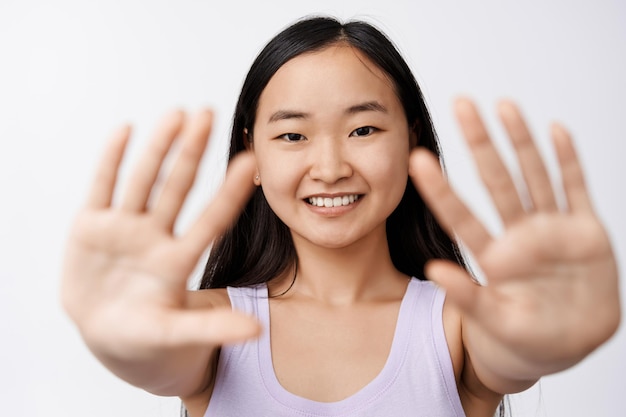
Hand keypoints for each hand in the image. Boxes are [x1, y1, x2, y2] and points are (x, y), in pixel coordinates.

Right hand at [61, 110, 259, 362]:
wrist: (106, 335)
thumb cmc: (146, 337)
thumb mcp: (176, 335)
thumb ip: (211, 330)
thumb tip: (256, 333)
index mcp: (178, 261)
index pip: (211, 220)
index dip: (229, 193)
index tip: (251, 162)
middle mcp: (154, 237)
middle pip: (177, 188)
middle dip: (191, 152)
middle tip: (209, 113)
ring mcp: (123, 229)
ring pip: (142, 180)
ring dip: (158, 147)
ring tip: (177, 114)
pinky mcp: (90, 227)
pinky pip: (102, 187)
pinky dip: (111, 160)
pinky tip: (126, 130)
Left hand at [409, 98, 619, 378]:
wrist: (564, 348)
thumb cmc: (521, 337)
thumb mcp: (491, 320)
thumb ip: (466, 296)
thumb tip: (433, 269)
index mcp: (492, 257)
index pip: (460, 215)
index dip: (441, 188)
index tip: (416, 158)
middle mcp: (519, 236)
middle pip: (496, 181)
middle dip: (480, 142)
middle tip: (460, 104)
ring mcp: (552, 231)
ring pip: (534, 175)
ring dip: (521, 140)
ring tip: (504, 104)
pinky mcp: (586, 233)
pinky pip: (576, 189)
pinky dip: (569, 161)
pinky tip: (556, 130)